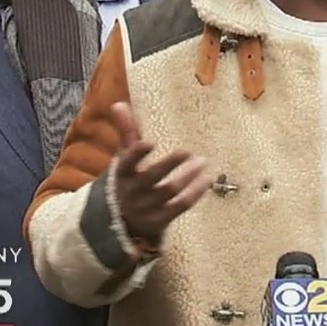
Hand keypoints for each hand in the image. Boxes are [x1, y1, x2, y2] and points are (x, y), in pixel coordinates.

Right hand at [110, 102, 214, 243]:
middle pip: (152, 178)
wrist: (123, 221)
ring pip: (170, 191)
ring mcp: (148, 207)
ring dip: (188, 176)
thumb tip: (119, 104)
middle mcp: (133, 192)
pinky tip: (207, 178)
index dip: (137, 154)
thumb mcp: (124, 159)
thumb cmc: (128, 181)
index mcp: (122, 174)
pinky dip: (196, 192)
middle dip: (169, 164)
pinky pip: (182, 205)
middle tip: (187, 151)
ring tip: (203, 161)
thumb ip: (126, 133)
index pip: (126, 163)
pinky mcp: (162, 219)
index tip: (150, 143)